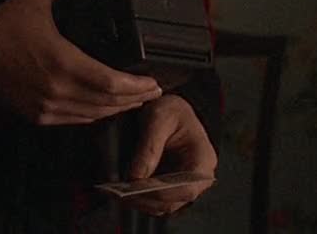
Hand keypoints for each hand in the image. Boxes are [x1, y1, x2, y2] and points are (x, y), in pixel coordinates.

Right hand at [0, 0, 161, 125]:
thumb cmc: (3, 26)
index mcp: (63, 62)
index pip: (110, 83)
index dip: (136, 86)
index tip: (153, 81)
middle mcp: (58, 91)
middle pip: (107, 103)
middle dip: (134, 98)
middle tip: (152, 90)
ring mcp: (47, 107)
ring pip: (93, 115)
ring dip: (117, 109)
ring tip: (135, 99)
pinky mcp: (38, 116)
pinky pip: (75, 120)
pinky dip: (95, 115)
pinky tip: (105, 107)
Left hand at [122, 94, 217, 216]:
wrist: (173, 111)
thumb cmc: (171, 110)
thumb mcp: (159, 118)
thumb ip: (149, 146)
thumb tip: (135, 177)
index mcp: (203, 160)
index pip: (186, 188)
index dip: (162, 193)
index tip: (137, 187)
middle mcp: (196, 179)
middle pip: (171, 202)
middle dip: (144, 199)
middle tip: (118, 193)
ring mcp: (181, 185)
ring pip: (160, 206)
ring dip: (138, 202)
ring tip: (114, 193)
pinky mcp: (167, 187)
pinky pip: (153, 200)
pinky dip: (136, 198)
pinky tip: (118, 190)